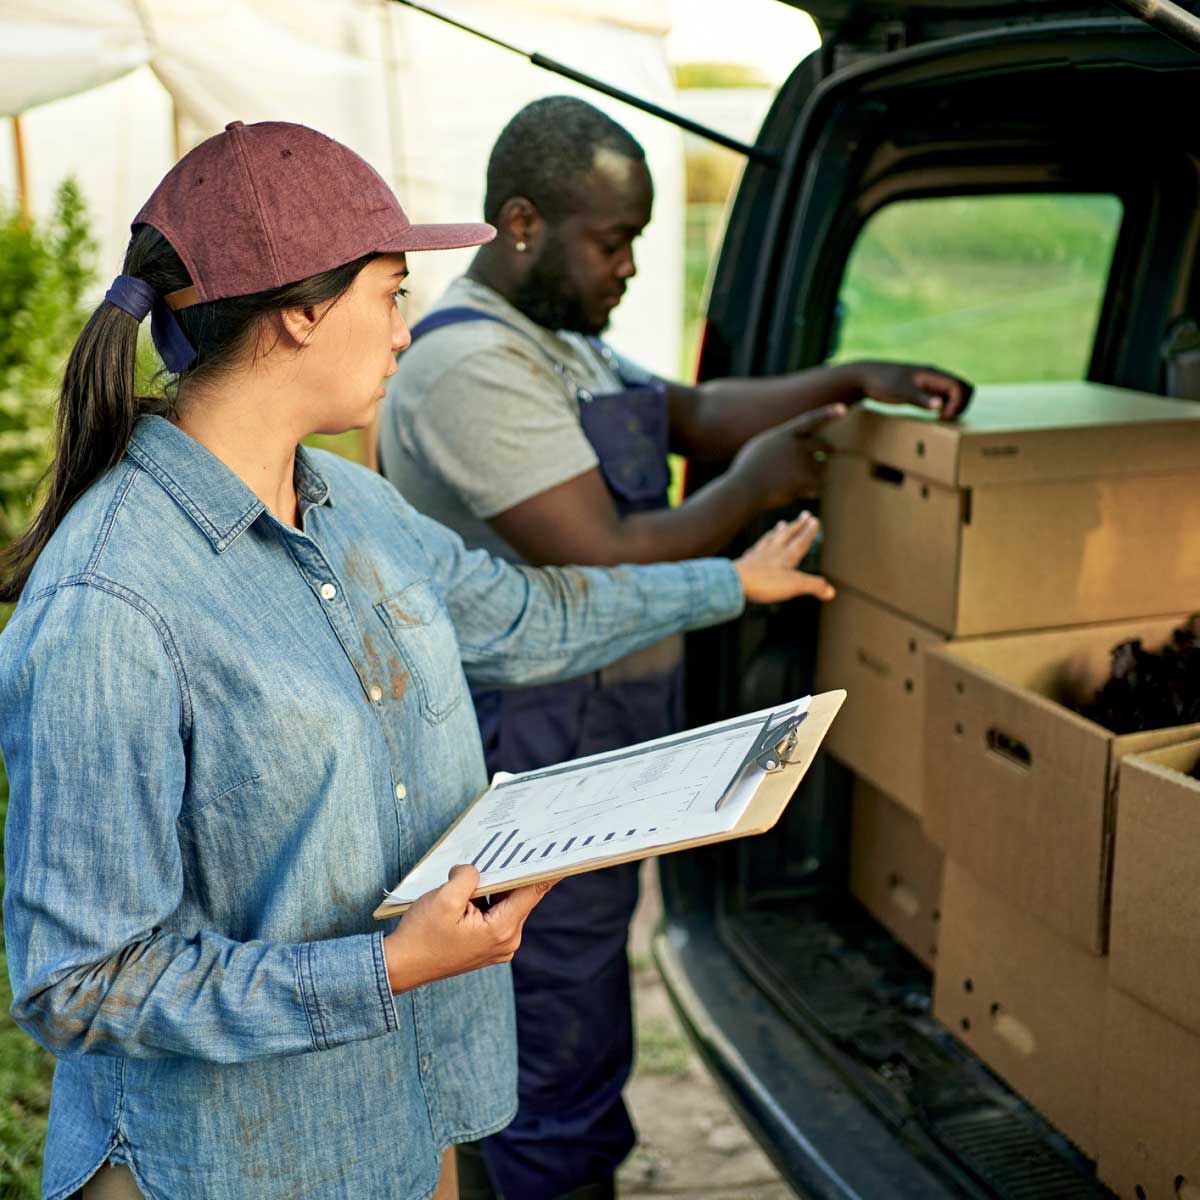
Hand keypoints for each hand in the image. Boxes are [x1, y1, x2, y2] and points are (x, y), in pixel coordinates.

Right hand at [383, 864, 555, 993]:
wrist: (401, 966)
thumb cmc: (421, 935)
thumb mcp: (444, 898)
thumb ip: (468, 877)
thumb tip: (476, 869)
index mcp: (501, 929)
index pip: (533, 891)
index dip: (547, 870)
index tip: (564, 854)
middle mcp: (507, 941)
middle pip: (519, 896)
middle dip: (511, 873)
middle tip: (516, 845)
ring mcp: (498, 945)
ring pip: (506, 904)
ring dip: (495, 887)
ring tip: (482, 868)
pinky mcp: (487, 945)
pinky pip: (496, 914)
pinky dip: (488, 899)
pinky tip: (473, 888)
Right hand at [728, 403, 847, 509]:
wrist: (744, 490)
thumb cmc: (747, 470)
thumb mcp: (760, 447)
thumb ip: (780, 441)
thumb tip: (796, 440)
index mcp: (785, 434)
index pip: (811, 420)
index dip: (827, 414)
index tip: (843, 409)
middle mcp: (797, 445)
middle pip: (824, 446)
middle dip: (828, 451)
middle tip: (830, 453)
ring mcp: (804, 462)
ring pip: (821, 469)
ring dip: (813, 476)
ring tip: (794, 482)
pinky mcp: (807, 480)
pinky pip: (817, 486)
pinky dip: (808, 492)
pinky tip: (795, 493)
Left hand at [733, 511, 834, 604]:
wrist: (734, 582)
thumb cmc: (764, 583)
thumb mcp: (795, 586)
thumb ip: (814, 586)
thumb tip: (831, 591)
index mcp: (787, 556)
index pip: (801, 541)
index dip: (809, 531)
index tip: (814, 520)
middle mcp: (773, 551)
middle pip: (787, 535)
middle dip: (797, 525)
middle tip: (804, 514)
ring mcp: (757, 555)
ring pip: (770, 539)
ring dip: (778, 531)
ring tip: (781, 524)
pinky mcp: (745, 562)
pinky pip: (754, 549)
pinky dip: (759, 545)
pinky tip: (757, 546)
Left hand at [848, 361, 972, 419]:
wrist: (864, 376)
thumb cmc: (881, 382)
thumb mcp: (900, 392)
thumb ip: (920, 398)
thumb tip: (940, 406)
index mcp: (931, 373)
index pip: (958, 386)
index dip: (958, 403)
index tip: (942, 416)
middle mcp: (933, 375)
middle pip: (963, 386)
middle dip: (962, 403)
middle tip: (946, 418)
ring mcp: (928, 381)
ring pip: (955, 391)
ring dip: (955, 404)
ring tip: (942, 418)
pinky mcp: (922, 388)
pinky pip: (943, 395)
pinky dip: (946, 405)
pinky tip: (934, 415)